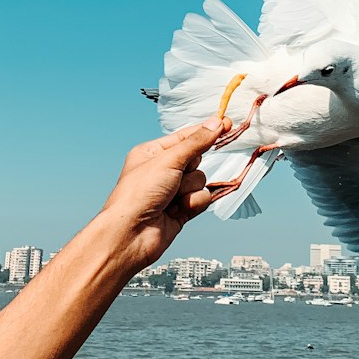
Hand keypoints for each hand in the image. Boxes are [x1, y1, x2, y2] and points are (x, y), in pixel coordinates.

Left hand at [99, 117, 228, 272]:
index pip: (186, 137)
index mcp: (152, 153)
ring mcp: (172, 191)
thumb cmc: (138, 194)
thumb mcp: (168, 160)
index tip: (227, 123)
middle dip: (190, 169)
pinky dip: (193, 204)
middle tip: (176, 176)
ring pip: (201, 181)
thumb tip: (215, 124)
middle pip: (196, 160)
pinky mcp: (181, 209)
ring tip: (171, 198)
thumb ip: (196, 142)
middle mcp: (162, 171)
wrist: (131, 234)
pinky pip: (202, 199)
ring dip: (189, 189)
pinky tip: (176, 210)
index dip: (206, 131)